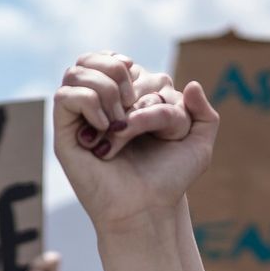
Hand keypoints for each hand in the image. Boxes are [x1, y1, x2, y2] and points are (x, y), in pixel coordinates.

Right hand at [53, 52, 217, 234]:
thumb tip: (192, 84)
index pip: (123, 62)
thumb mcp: (199, 146)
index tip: (156, 107)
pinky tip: (106, 129)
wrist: (148, 209)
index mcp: (126, 101)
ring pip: (79, 71)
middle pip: (101, 61)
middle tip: (138, 113)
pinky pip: (65, 95)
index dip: (141, 76)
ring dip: (108, 92)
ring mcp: (81, 119)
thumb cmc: (169, 181)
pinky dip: (90, 103)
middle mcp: (100, 106)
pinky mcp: (66, 134)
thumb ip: (204, 113)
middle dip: (127, 82)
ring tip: (120, 124)